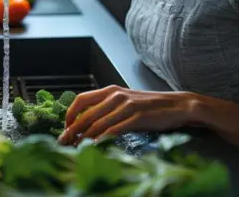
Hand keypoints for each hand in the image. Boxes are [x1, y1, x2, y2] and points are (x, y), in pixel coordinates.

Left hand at [58, 85, 199, 145]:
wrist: (176, 105)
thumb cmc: (149, 105)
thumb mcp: (125, 101)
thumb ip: (107, 107)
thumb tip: (87, 121)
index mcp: (110, 90)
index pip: (81, 99)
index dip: (70, 114)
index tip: (65, 127)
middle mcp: (115, 95)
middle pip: (86, 114)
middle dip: (72, 130)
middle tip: (63, 142)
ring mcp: (125, 106)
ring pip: (97, 124)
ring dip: (83, 138)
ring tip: (74, 148)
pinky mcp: (136, 117)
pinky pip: (113, 130)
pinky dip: (100, 140)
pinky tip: (94, 147)